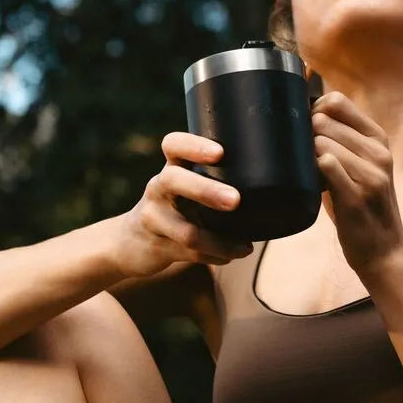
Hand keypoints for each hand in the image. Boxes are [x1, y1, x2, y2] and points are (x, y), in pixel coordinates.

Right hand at [112, 133, 253, 277]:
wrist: (129, 242)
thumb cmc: (174, 206)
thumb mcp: (184, 186)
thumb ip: (214, 179)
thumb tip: (273, 180)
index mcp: (171, 168)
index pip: (174, 145)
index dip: (194, 146)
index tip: (220, 152)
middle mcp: (158, 188)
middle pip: (174, 181)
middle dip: (206, 190)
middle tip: (236, 200)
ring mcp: (154, 218)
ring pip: (187, 231)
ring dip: (220, 241)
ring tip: (245, 247)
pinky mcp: (157, 246)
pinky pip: (190, 254)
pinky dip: (215, 256)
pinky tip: (231, 255)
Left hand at [312, 92, 402, 274]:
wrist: (384, 251)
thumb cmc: (363, 206)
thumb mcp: (361, 165)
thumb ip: (342, 140)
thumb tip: (306, 114)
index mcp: (378, 138)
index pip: (337, 101)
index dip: (313, 110)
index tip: (306, 131)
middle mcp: (379, 152)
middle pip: (324, 120)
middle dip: (306, 136)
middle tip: (305, 159)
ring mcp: (371, 174)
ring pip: (321, 143)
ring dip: (307, 158)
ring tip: (311, 176)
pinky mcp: (357, 195)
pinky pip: (326, 165)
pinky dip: (315, 171)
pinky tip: (315, 185)